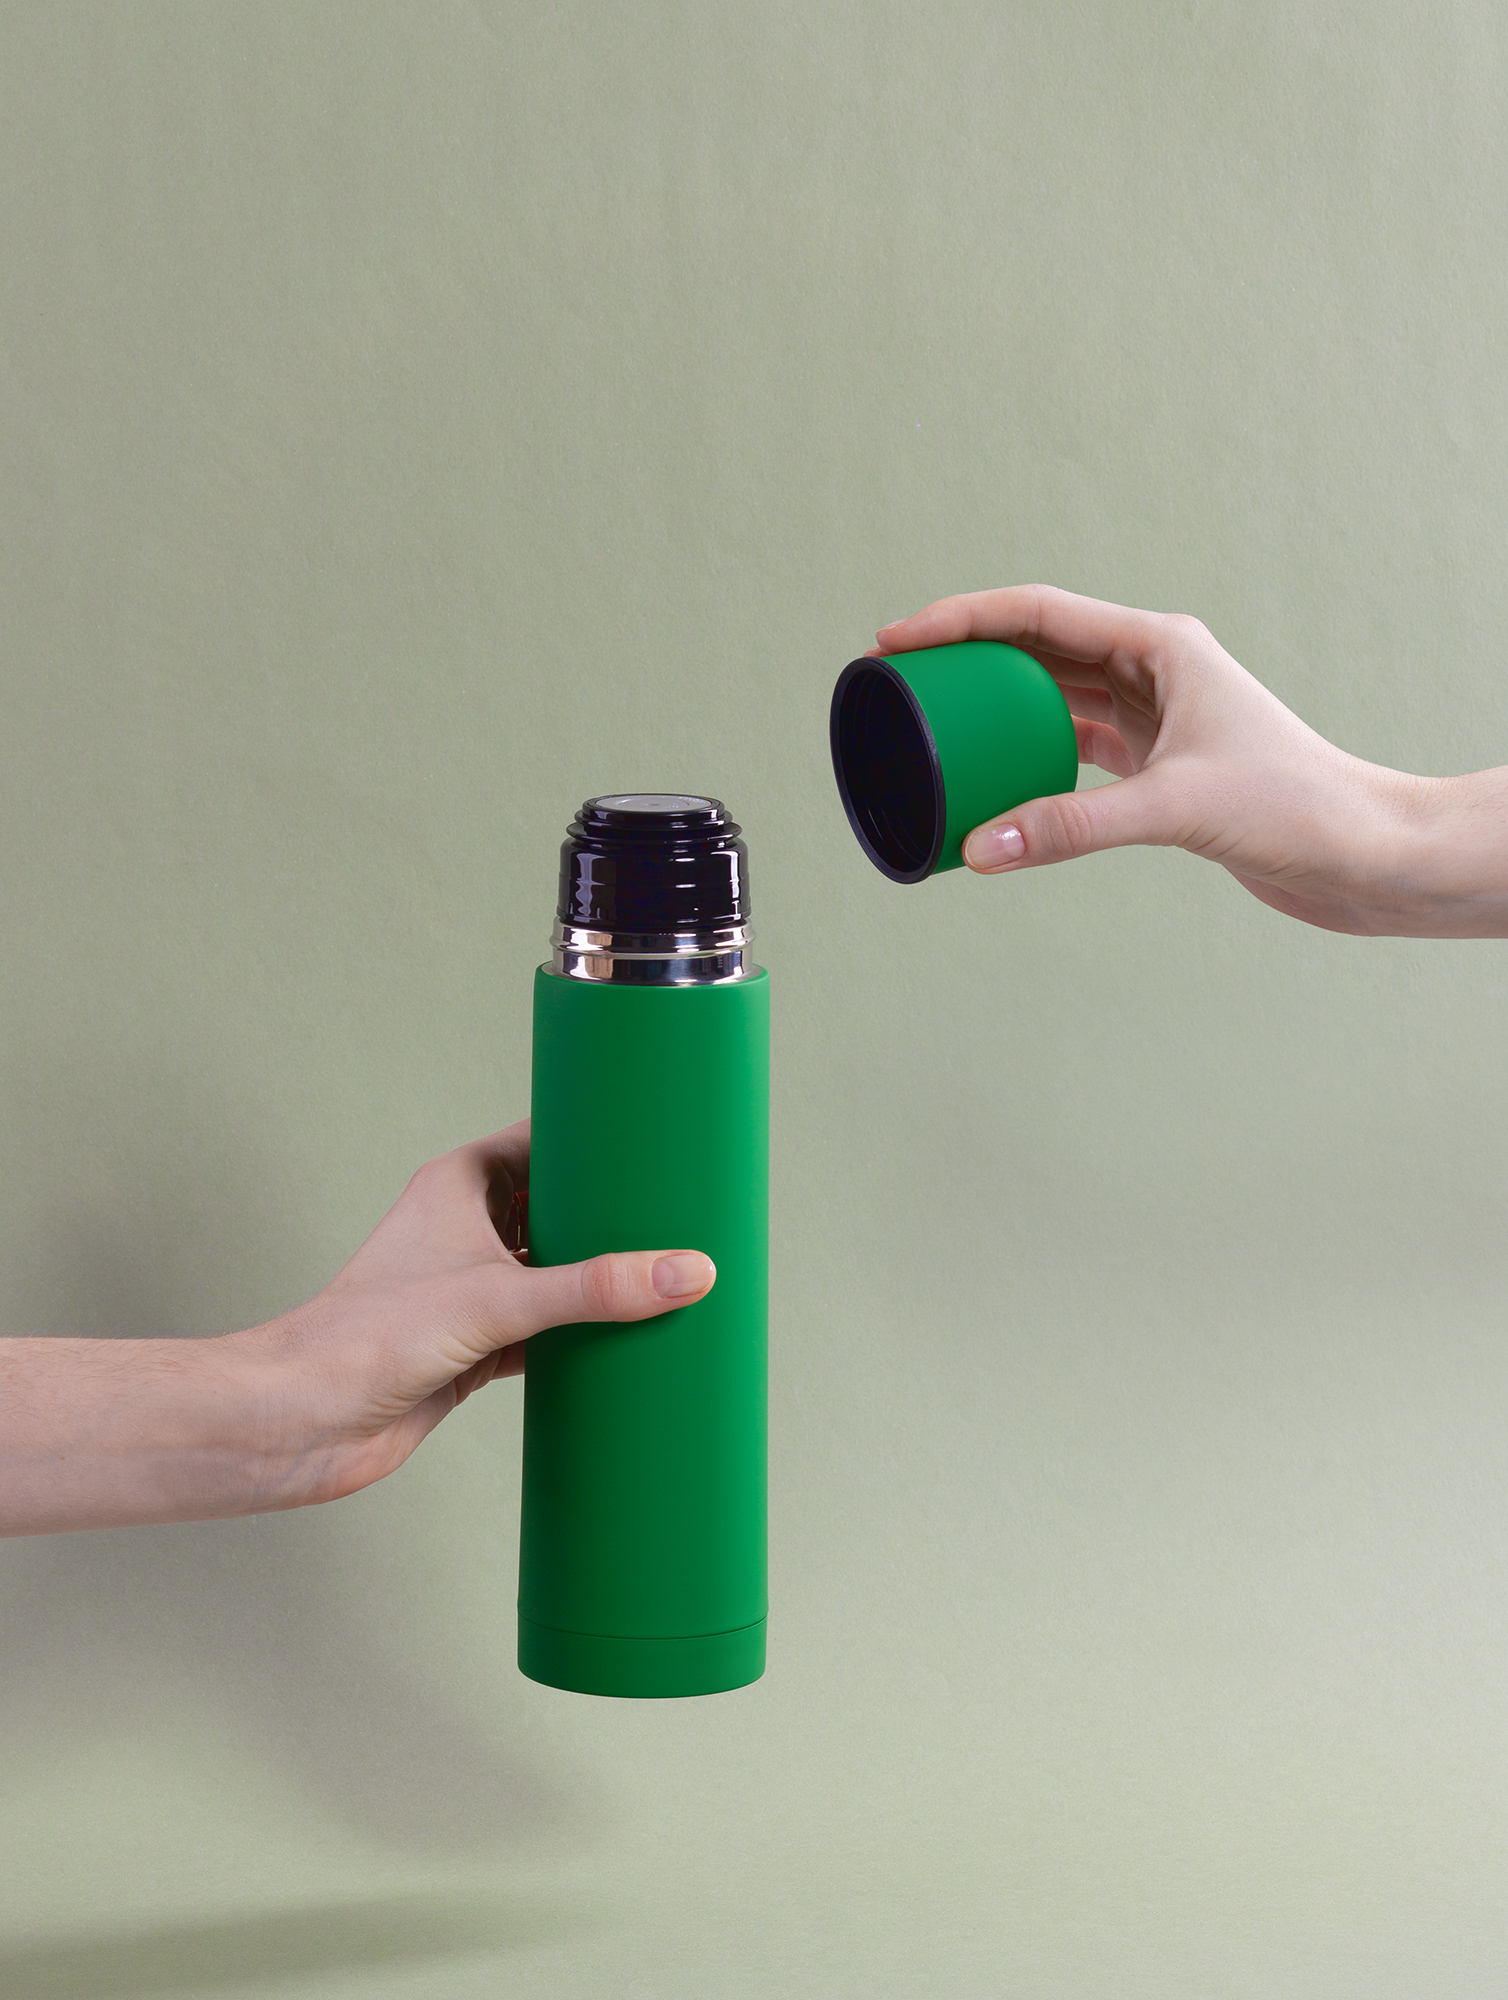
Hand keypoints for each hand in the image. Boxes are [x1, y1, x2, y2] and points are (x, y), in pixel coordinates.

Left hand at [0, 1122, 715, 1534]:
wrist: (302, 1422)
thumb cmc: (366, 1338)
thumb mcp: (499, 1300)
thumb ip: (598, 1287)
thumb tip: (689, 1272)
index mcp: (460, 1184)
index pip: (542, 1138)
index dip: (597, 1134)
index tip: (659, 1136)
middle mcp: (464, 1229)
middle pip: (558, 1205)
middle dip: (613, 1213)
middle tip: (684, 1208)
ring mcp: (470, 1288)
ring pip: (556, 1269)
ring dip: (601, 1276)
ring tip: (670, 1270)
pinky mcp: (476, 1346)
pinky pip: (549, 1329)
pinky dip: (584, 1334)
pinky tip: (629, 1339)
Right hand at [873, 585, 1507, 938]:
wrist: (1360, 853)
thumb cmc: (1294, 806)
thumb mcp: (1173, 809)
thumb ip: (1069, 829)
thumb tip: (978, 851)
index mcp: (1160, 644)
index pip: (1038, 613)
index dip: (960, 619)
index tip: (896, 638)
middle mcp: (1154, 669)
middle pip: (1037, 646)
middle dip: (965, 656)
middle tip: (898, 678)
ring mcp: (1156, 716)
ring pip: (1052, 694)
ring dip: (994, 703)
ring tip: (931, 718)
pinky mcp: (1158, 764)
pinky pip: (1072, 745)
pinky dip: (1028, 756)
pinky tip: (992, 771)